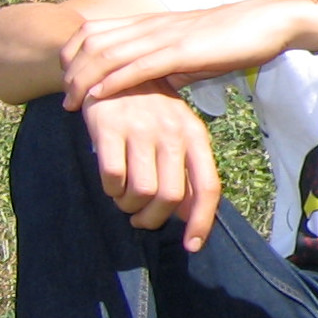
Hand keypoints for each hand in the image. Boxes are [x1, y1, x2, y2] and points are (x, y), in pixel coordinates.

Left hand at [61, 0, 309, 106]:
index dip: (73, 54)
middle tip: (62, 98)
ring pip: (108, 53)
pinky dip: (113, 81)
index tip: (68, 79)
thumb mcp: (192, 51)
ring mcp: (165, 36)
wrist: (270, 22)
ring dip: (83, 79)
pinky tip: (99, 97)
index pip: (95, 31)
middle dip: (70, 70)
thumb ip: (169, 65)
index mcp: (152, 23)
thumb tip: (155, 85)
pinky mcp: (182, 50)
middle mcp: (151, 25)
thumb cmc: (235, 38)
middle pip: (91, 41)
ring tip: (71, 103)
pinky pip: (138, 66)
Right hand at [82, 86, 221, 250]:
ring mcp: (141, 128)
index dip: (202, 222)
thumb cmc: (149, 111)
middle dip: (153, 218)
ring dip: (130, 206)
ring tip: (124, 200)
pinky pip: (113, 178)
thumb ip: (187, 172)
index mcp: (195, 134)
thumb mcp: (176, 133)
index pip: (208, 186)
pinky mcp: (109, 127)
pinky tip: (110, 183)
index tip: (192, 246)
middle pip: (170, 197)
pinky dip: (111, 190)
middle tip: (140, 218)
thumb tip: (192, 217)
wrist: (111, 70)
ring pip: (141, 191)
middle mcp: (172, 132)